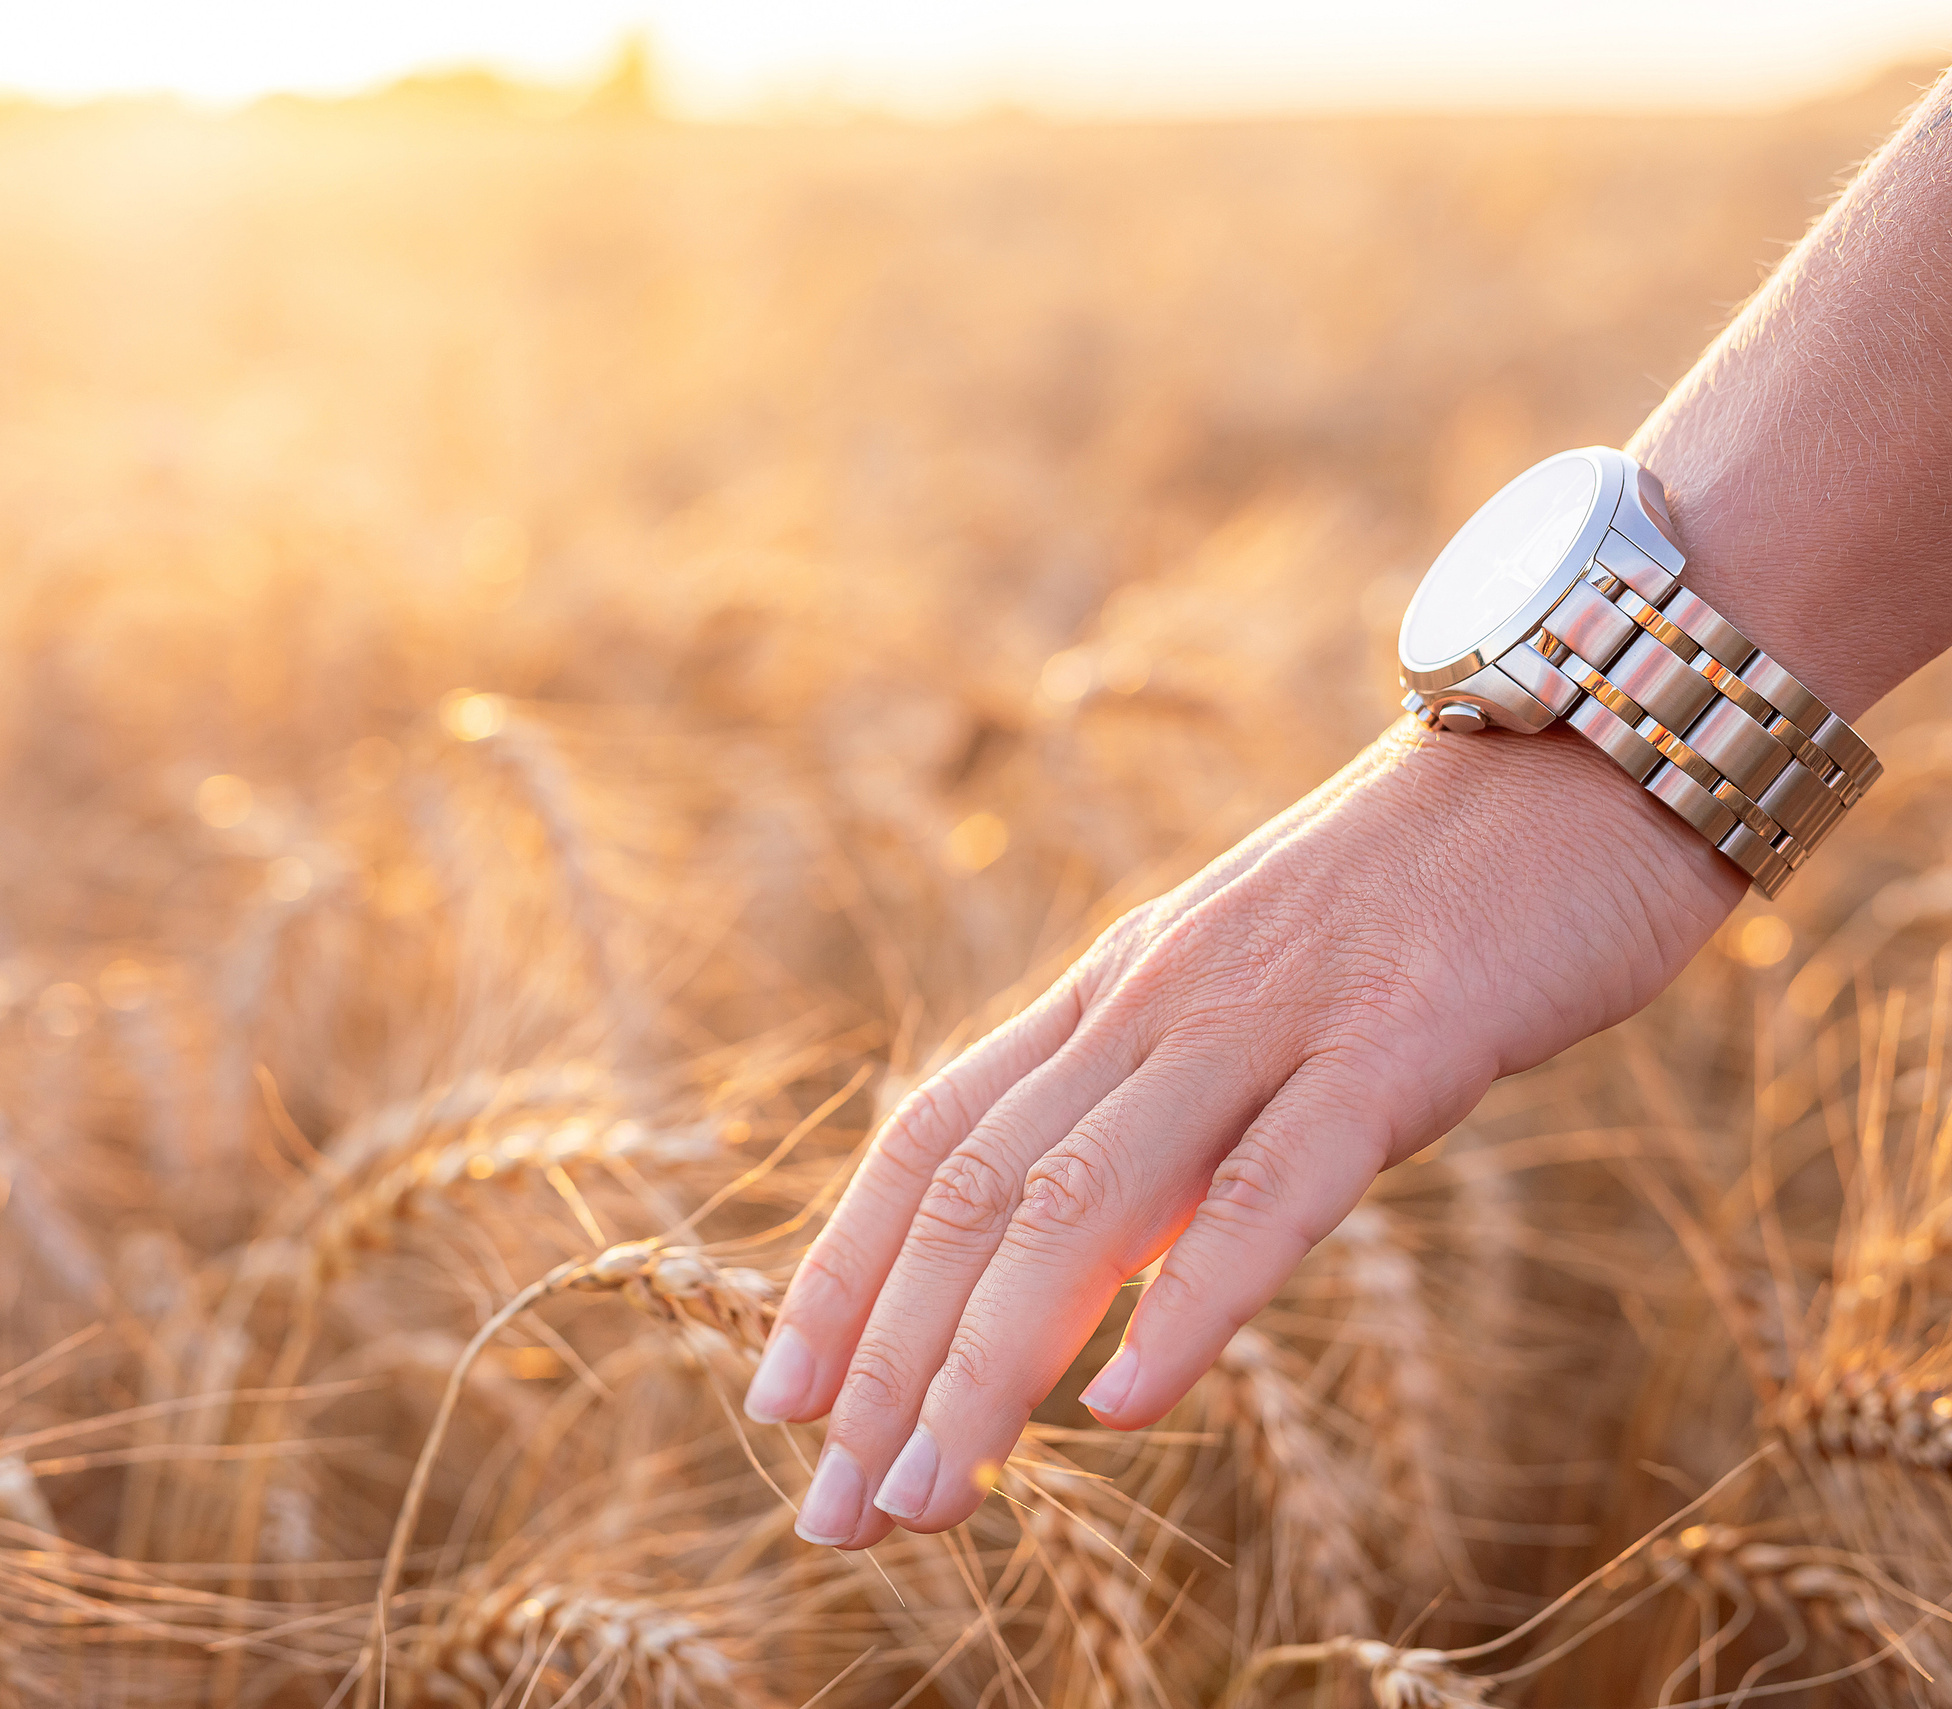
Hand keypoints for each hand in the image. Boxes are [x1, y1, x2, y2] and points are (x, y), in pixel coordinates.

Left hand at [745, 718, 1742, 1547]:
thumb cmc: (1427, 896)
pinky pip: (1273, 1186)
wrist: (1583, 746)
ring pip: (1082, 1201)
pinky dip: (1191, 1300)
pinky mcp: (1398, 1040)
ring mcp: (1266, 1018)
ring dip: (990, 1359)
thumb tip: (1092, 1273)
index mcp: (1110, 993)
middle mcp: (1151, 1002)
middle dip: (888, 1359)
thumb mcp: (1254, 1002)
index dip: (844, 1272)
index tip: (782, 1403)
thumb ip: (1171, 1118)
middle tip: (838, 1510)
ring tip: (930, 1494)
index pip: (932, 1141)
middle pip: (976, 1192)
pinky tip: (1124, 1407)